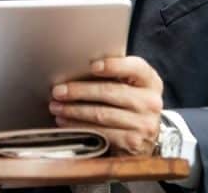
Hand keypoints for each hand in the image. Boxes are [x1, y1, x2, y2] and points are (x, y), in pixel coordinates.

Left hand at [49, 56, 163, 155]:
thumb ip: (115, 75)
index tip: (92, 66)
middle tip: (58, 91)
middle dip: (80, 91)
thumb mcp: (132, 86)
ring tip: (56, 107)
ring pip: (102, 114)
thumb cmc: (131, 104)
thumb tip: (76, 68)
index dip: (114, 66)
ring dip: (74, 111)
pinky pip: (100, 133)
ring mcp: (143, 124)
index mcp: (150, 81)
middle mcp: (151, 102)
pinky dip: (79, 127)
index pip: (136, 68)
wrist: (147, 136)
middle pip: (110, 91)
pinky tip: (66, 122)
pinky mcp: (132, 142)